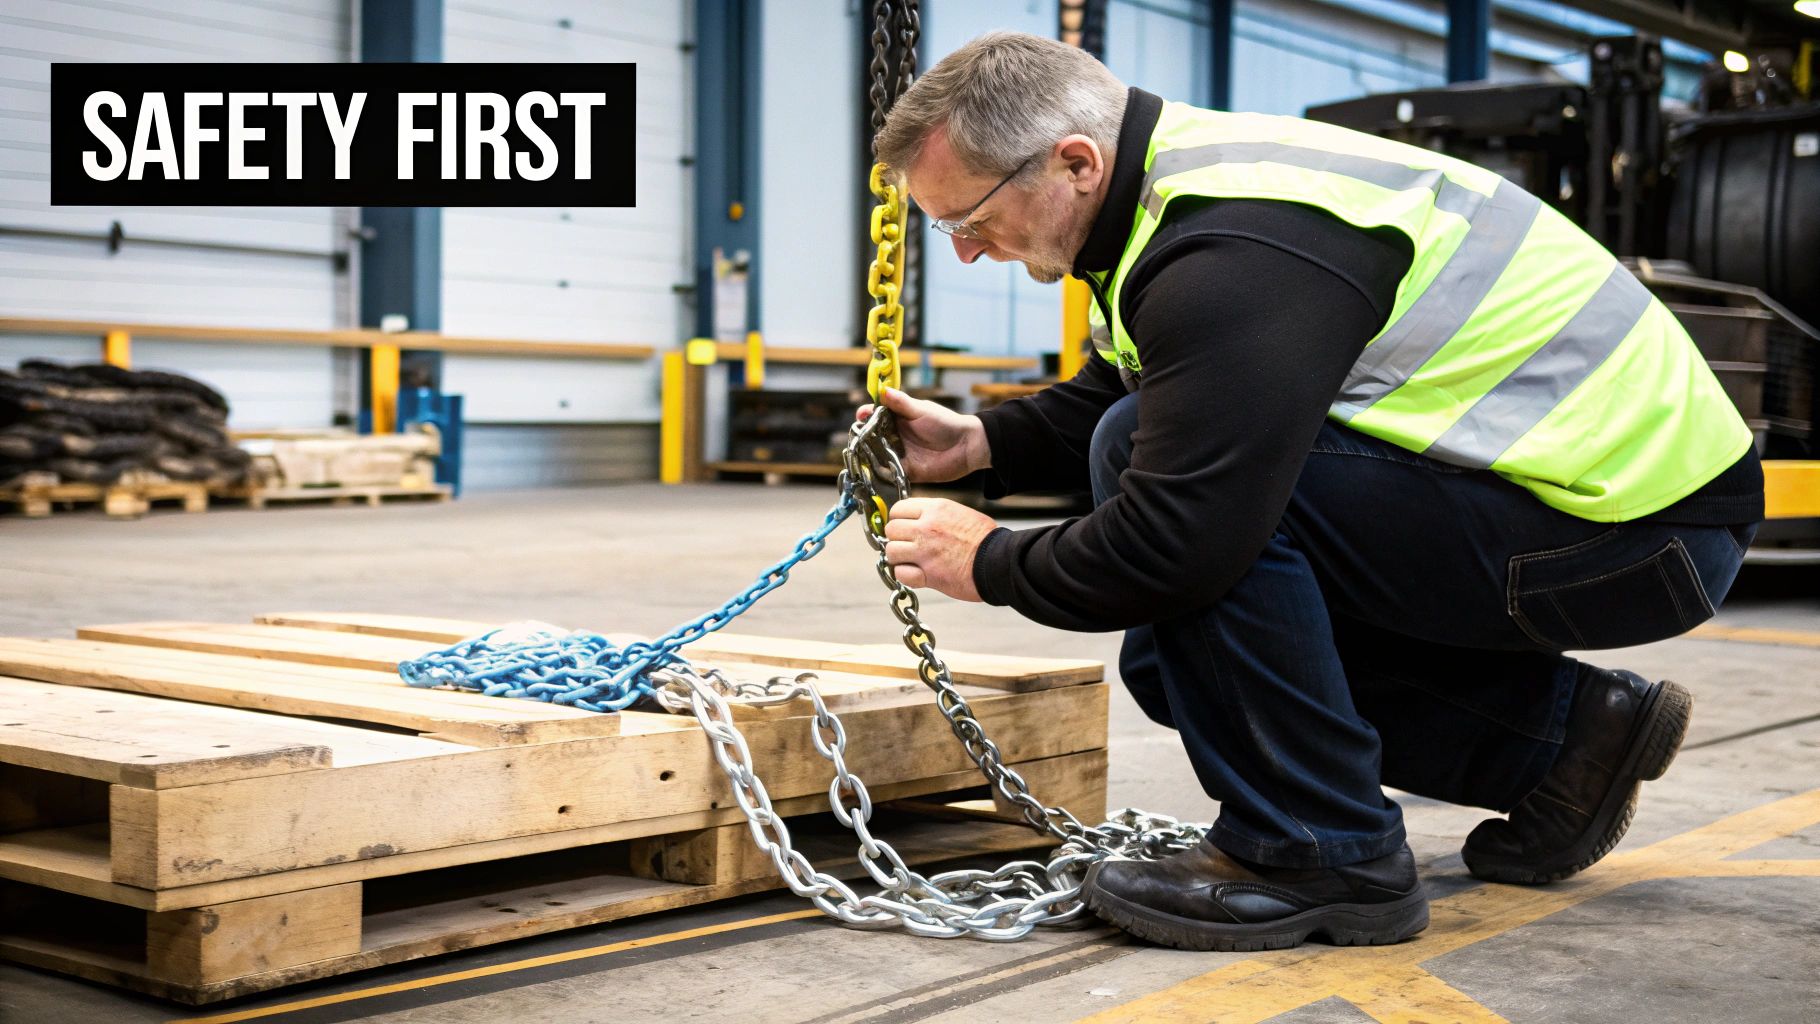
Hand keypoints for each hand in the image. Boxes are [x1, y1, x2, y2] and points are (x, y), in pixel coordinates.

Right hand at [856, 387, 989, 483]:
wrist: (967, 446)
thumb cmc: (947, 423)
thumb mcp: (922, 410)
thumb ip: (901, 403)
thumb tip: (881, 391)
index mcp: (898, 418)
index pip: (875, 415)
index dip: (866, 415)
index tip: (861, 416)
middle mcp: (896, 435)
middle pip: (871, 436)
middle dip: (862, 438)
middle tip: (857, 438)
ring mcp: (900, 453)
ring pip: (877, 455)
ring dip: (868, 455)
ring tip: (861, 455)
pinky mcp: (906, 470)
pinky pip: (889, 472)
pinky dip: (881, 472)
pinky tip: (875, 469)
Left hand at [883, 497, 996, 601]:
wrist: (999, 561)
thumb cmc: (986, 540)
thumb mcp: (961, 513)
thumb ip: (937, 515)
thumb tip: (920, 519)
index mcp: (936, 509)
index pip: (899, 508)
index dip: (898, 519)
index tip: (904, 528)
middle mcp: (926, 527)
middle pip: (891, 529)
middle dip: (896, 539)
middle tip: (907, 546)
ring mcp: (925, 551)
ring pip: (891, 551)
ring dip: (898, 558)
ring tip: (911, 561)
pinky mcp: (927, 574)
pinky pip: (900, 573)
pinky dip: (905, 575)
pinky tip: (916, 574)